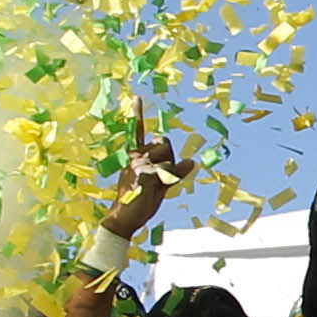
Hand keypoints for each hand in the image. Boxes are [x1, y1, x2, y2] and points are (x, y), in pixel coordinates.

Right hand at [101, 111, 197, 236]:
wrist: (124, 219)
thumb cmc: (140, 202)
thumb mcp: (161, 186)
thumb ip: (175, 172)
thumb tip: (192, 161)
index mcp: (137, 156)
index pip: (139, 131)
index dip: (138, 114)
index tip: (136, 97)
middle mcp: (135, 155)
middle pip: (165, 143)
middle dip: (170, 159)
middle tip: (159, 178)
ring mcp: (138, 163)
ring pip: (168, 156)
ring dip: (169, 172)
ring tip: (153, 186)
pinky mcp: (142, 173)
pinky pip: (167, 170)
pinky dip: (167, 179)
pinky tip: (152, 187)